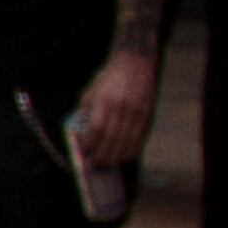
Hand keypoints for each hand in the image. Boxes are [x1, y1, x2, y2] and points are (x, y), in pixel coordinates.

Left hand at [72, 47, 156, 172]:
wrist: (135, 63)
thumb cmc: (108, 78)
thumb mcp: (91, 91)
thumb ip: (85, 111)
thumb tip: (80, 132)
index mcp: (105, 101)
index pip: (96, 128)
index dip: (90, 142)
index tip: (84, 150)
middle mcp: (121, 108)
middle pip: (112, 138)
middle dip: (103, 153)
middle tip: (95, 164)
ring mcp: (136, 111)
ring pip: (127, 140)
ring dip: (117, 155)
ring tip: (109, 163)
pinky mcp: (147, 113)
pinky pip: (140, 136)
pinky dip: (132, 148)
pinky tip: (125, 155)